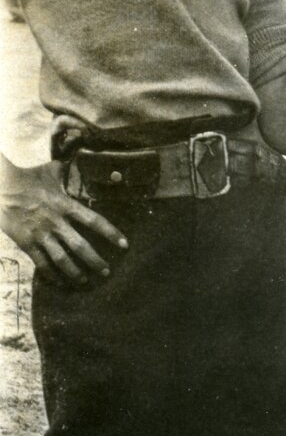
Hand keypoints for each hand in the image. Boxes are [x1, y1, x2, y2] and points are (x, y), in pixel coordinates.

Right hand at [0, 158, 127, 285]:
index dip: (111, 233)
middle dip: (96, 261)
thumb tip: (82, 153)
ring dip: (75, 273)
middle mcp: (55, 222)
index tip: (124, 244)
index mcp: (65, 205)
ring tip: (85, 281)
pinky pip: (42, 263)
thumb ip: (68, 168)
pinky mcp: (26, 243)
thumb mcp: (51, 170)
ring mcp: (40, 234)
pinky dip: (52, 275)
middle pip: (81, 247)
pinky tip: (60, 283)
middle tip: (106, 271)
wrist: (1, 187)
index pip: (94, 221)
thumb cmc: (27, 177)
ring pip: (62, 260)